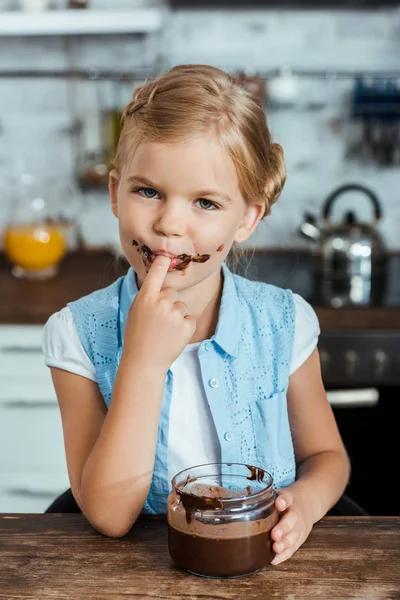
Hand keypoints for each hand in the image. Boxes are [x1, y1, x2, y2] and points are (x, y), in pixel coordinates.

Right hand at [122, 255, 196, 372]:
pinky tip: (174, 337)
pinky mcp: (187, 325)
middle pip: (172, 292)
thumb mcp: (135, 312)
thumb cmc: (136, 337)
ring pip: (182, 306)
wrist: (144, 362)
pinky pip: (190, 318)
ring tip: (165, 331)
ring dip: (177, 316)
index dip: (162, 262)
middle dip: (168, 302)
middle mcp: (161, 302)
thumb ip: (147, 297)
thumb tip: (158, 284)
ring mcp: (175, 313)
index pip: (156, 273)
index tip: (166, 255)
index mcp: (145, 297)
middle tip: (158, 321)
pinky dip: (185, 327)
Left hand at [270, 488, 313, 565]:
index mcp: (290, 498)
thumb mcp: (278, 493)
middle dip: (283, 528)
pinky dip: (284, 555)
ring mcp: (301, 526)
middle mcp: (296, 512)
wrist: (307, 504)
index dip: (283, 501)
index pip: (287, 497)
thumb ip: (265, 497)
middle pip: (292, 520)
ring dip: (285, 544)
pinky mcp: (301, 538)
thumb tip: (244, 500)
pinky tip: (274, 559)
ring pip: (294, 536)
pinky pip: (293, 548)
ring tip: (275, 549)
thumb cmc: (286, 501)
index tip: (279, 504)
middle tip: (274, 535)